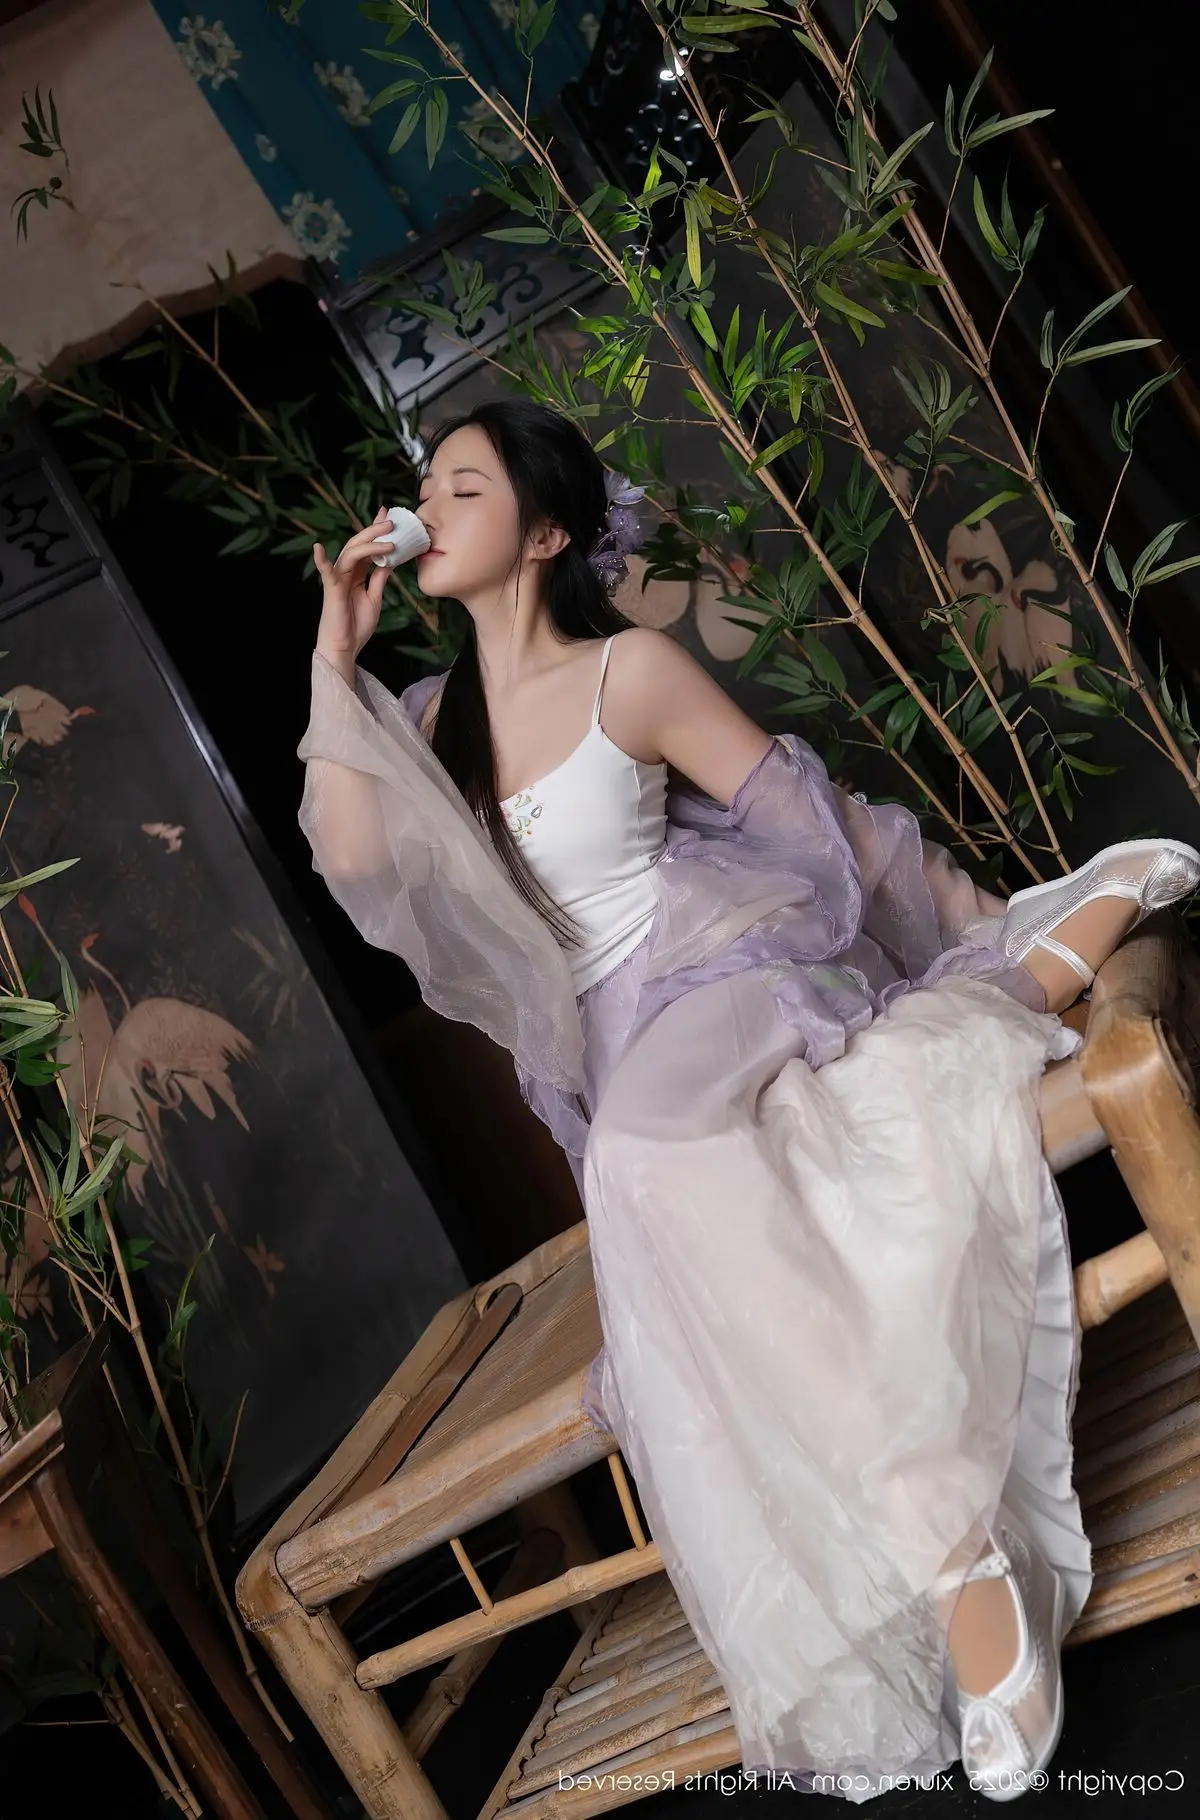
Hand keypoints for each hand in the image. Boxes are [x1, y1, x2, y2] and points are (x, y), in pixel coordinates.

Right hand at [313, 507, 397, 664]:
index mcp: (356, 574)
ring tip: (388, 539)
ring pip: (351, 553)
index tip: (389, 517)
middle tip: (391, 520)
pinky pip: (325, 572)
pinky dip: (321, 560)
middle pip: (359, 545)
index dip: (376, 532)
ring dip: (369, 544)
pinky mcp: (331, 589)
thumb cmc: (357, 625)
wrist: (346, 647)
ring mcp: (337, 578)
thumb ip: (379, 579)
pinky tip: (318, 547)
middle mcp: (346, 572)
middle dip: (374, 531)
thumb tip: (390, 561)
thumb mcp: (374, 598)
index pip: (367, 548)